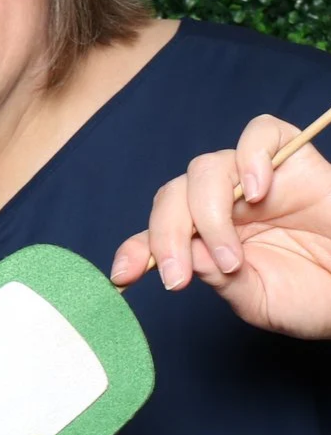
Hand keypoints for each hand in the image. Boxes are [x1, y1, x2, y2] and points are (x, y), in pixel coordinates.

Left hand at [112, 113, 330, 337]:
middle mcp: (226, 205)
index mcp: (208, 239)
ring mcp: (257, 181)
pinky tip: (257, 193)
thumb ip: (217, 279)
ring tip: (230, 257)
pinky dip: (250, 156)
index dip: (137, 248)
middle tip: (181, 277)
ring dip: (206, 215)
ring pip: (205, 168)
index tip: (122, 277)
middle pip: (173, 195)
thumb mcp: (256, 300)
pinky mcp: (294, 161)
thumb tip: (181, 256)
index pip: (157, 231)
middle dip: (164, 235)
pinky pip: (260, 133)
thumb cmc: (317, 298)